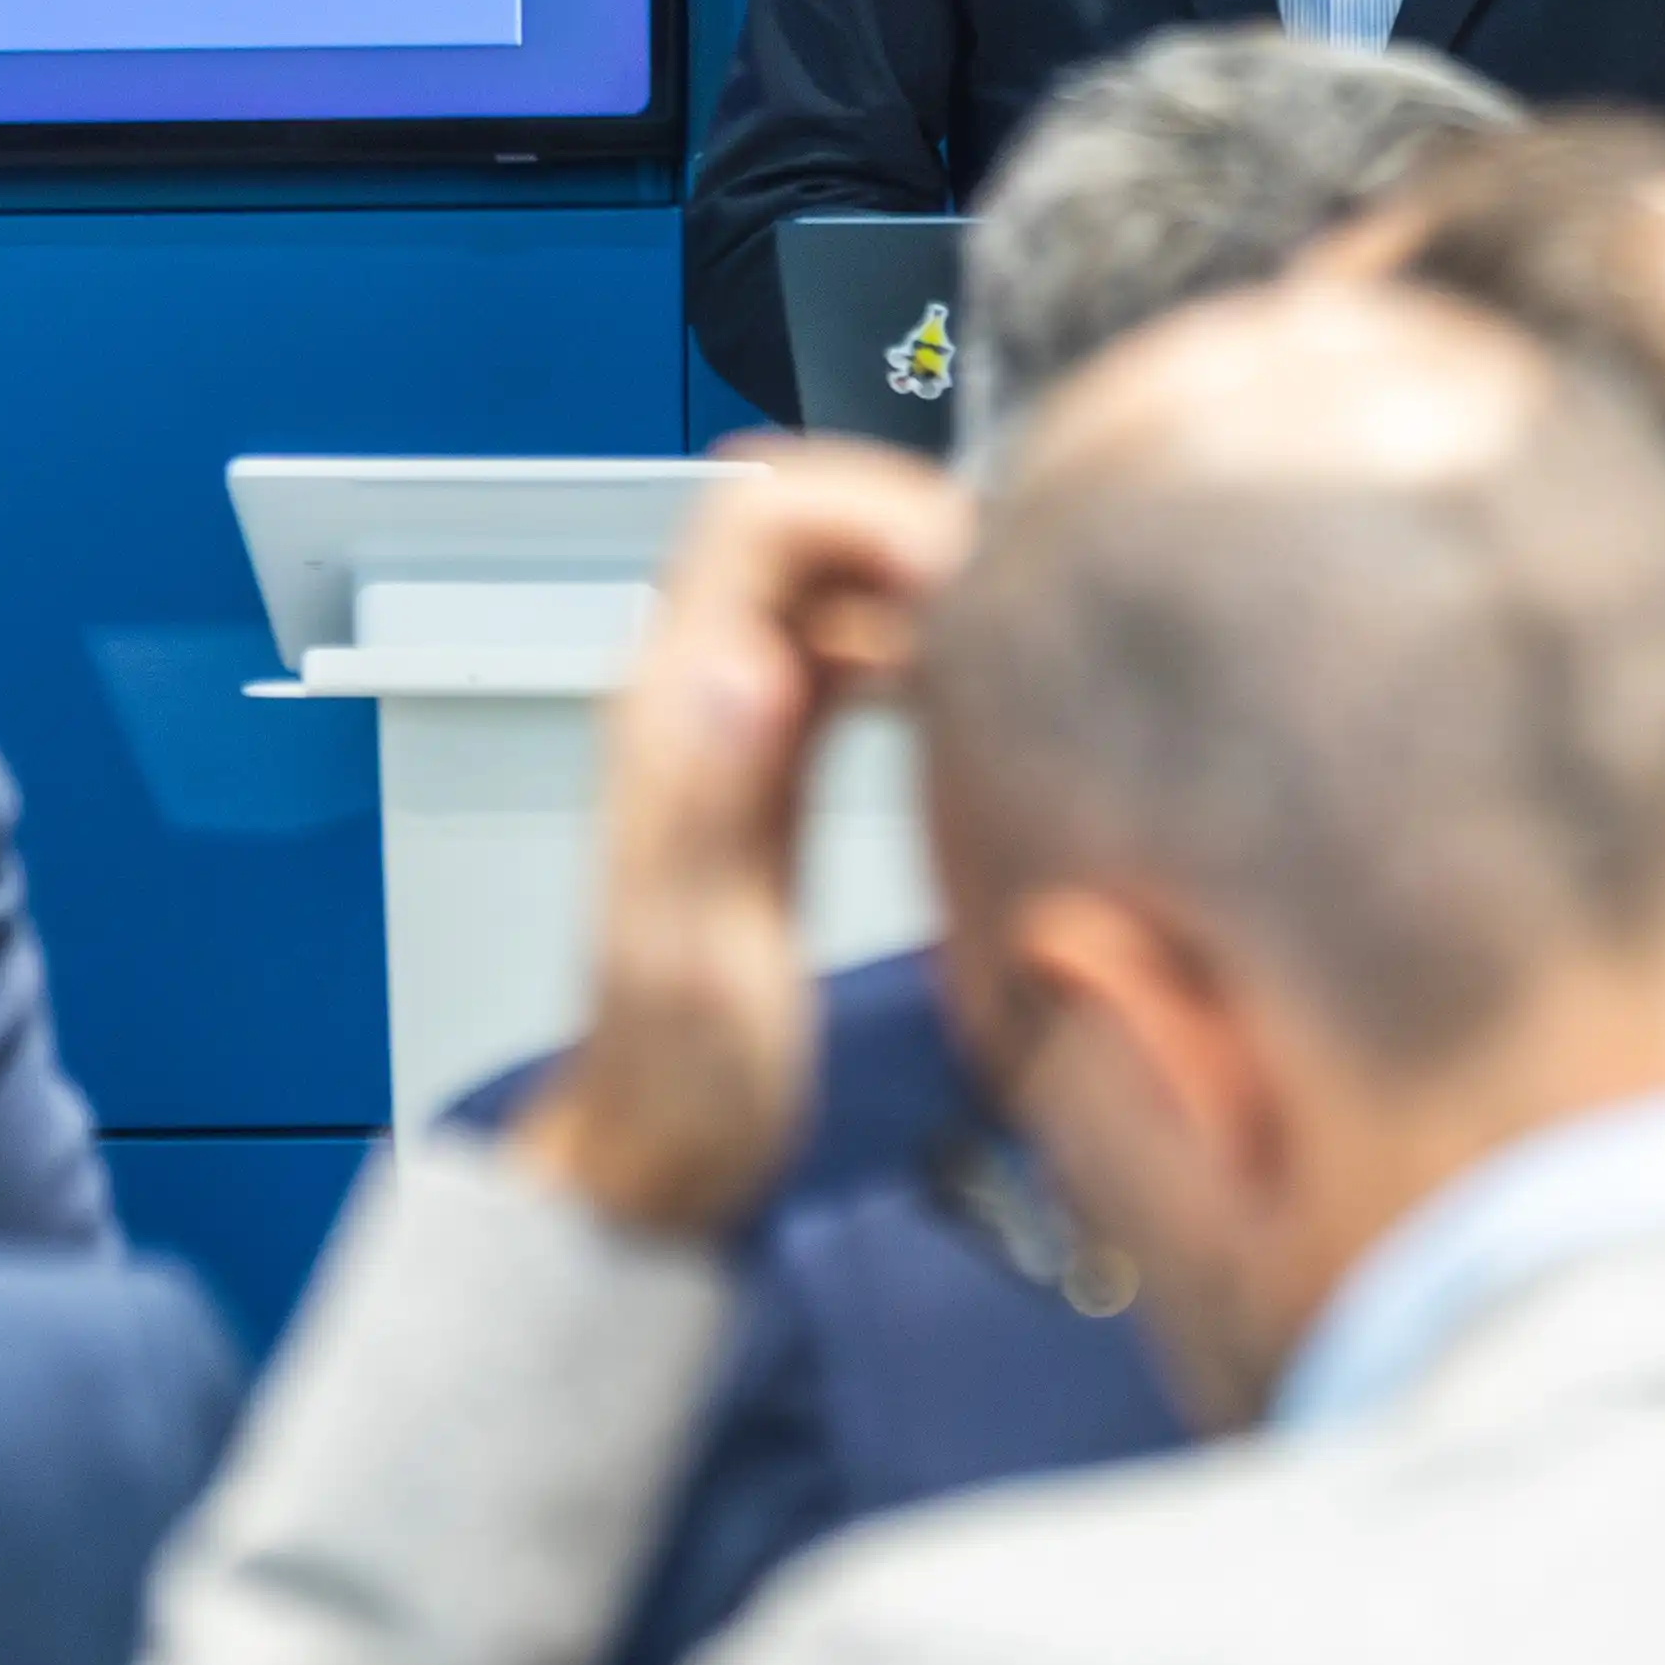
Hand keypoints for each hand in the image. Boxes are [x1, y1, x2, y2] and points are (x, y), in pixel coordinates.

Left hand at [514, 450, 975, 1248]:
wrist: (656, 1155)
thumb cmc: (679, 1086)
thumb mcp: (696, 958)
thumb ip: (709, 805)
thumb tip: (741, 660)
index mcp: (667, 722)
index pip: (752, 521)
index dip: (863, 510)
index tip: (960, 570)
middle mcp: (690, 701)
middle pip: (791, 523)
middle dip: (902, 523)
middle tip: (1005, 592)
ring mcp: (730, 726)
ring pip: (823, 578)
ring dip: (915, 574)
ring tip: (1008, 633)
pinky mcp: (771, 764)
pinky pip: (844, 649)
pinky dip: (912, 639)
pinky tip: (972, 691)